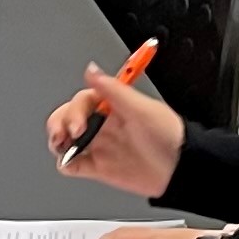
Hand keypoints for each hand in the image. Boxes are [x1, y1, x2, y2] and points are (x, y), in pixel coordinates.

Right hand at [43, 62, 183, 194]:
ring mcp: (99, 145)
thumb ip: (113, 90)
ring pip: (65, 139)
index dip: (75, 110)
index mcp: (112, 105)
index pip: (82, 101)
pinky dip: (66, 163)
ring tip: (63, 147)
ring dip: (58, 141)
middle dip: (60, 123)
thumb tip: (91, 69)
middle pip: (67, 117)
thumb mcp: (141, 108)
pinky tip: (70, 162)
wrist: (180, 169)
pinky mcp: (98, 167)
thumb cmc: (169, 136)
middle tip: (66, 135)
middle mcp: (102, 123)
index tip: (79, 123)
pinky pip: (73, 164)